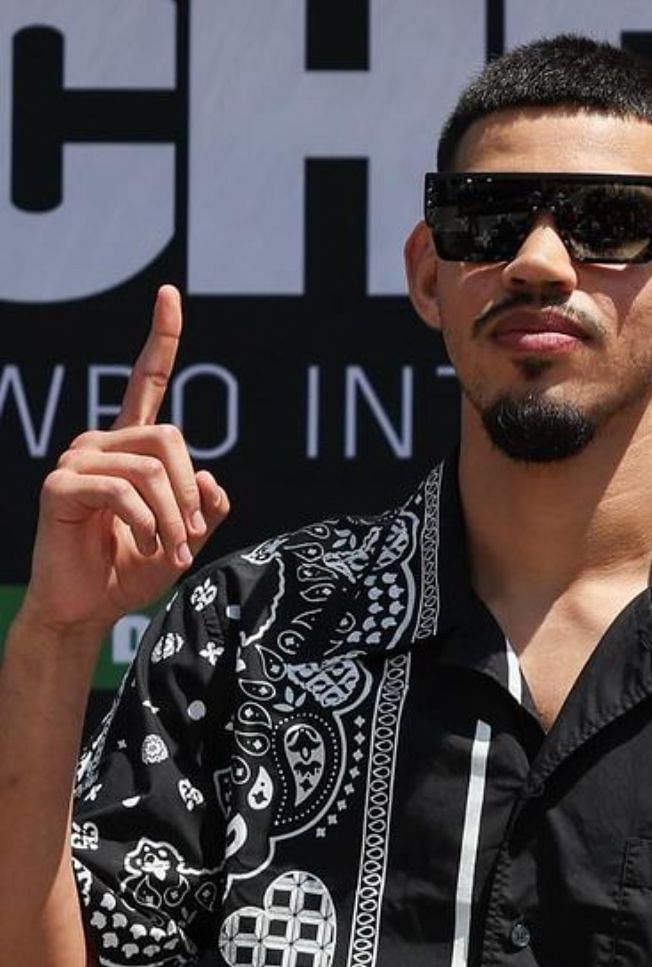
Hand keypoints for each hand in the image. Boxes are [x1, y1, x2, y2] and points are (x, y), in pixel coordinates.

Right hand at [20, 285, 230, 635]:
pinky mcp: (60, 486)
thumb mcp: (189, 534)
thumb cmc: (135, 567)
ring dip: (171, 515)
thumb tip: (209, 477)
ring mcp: (76, 460)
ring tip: (170, 548)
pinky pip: (121, 491)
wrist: (89, 605)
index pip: (146, 382)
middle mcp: (101, 442)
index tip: (170, 293)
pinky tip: (146, 546)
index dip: (161, 338)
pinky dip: (146, 524)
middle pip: (169, 438)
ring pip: (149, 467)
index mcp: (131, 446)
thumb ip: (206, 505)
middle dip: (188, 491)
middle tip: (189, 536)